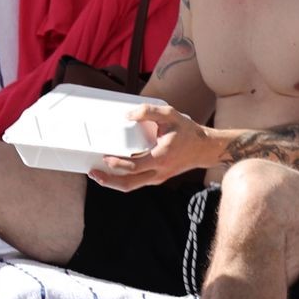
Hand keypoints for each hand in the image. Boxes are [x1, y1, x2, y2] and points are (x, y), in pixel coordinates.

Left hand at [90, 103, 213, 191]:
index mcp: (161, 158)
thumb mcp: (170, 115)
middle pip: (129, 184)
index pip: (134, 167)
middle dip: (108, 180)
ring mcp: (158, 178)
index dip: (117, 164)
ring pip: (132, 186)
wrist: (205, 149)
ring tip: (98, 175)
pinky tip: (113, 171)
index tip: (105, 157)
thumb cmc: (187, 131)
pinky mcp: (157, 178)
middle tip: (93, 172)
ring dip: (113, 182)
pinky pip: (137, 182)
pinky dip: (123, 179)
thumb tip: (127, 115)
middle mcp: (159, 172)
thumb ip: (149, 111)